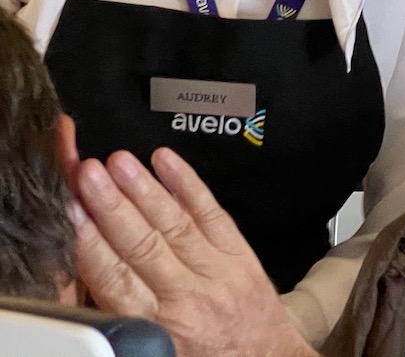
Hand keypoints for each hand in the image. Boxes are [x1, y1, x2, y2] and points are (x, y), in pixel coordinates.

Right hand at [70, 147, 314, 356]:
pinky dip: (188, 184)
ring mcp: (216, 269)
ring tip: (119, 163)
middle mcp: (186, 296)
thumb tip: (84, 281)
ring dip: (144, 189)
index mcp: (157, 327)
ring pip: (175, 223)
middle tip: (89, 175)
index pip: (115, 280)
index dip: (91, 244)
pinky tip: (167, 162)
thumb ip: (121, 319)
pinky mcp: (239, 252)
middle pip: (142, 244)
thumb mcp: (154, 352)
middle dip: (112, 206)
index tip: (71, 214)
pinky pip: (211, 212)